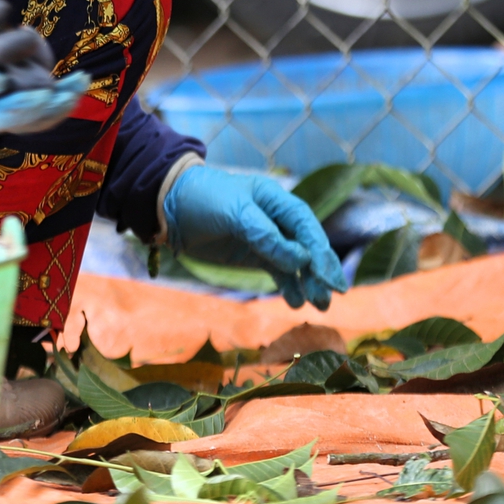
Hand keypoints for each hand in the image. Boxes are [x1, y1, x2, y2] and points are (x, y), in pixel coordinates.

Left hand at [163, 165, 346, 309]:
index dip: (320, 251)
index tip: (329, 277)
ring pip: (296, 262)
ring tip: (320, 305)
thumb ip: (266, 236)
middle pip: (307, 245)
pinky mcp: (254, 254)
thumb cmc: (204, 199)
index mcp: (276, 199)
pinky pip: (279, 272)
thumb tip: (300, 260)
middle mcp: (276, 218)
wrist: (170, 207)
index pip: (306, 226)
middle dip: (321, 270)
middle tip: (332, 295)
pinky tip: (296, 302)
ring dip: (309, 282)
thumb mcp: (235, 213)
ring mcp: (266, 238)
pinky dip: (289, 286)